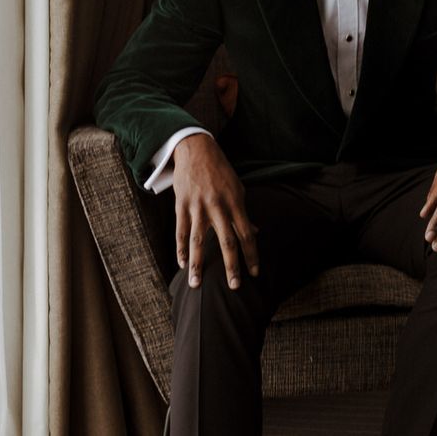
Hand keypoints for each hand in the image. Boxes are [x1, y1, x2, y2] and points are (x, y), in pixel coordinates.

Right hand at [173, 134, 258, 288]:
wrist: (196, 150)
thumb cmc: (221, 172)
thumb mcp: (238, 189)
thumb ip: (244, 213)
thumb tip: (255, 232)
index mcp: (235, 203)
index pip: (247, 234)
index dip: (252, 255)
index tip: (255, 273)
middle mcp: (218, 206)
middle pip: (227, 241)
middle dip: (231, 265)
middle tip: (234, 286)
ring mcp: (198, 206)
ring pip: (199, 240)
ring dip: (198, 264)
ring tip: (197, 284)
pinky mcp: (181, 205)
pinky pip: (180, 231)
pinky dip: (181, 249)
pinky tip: (182, 264)